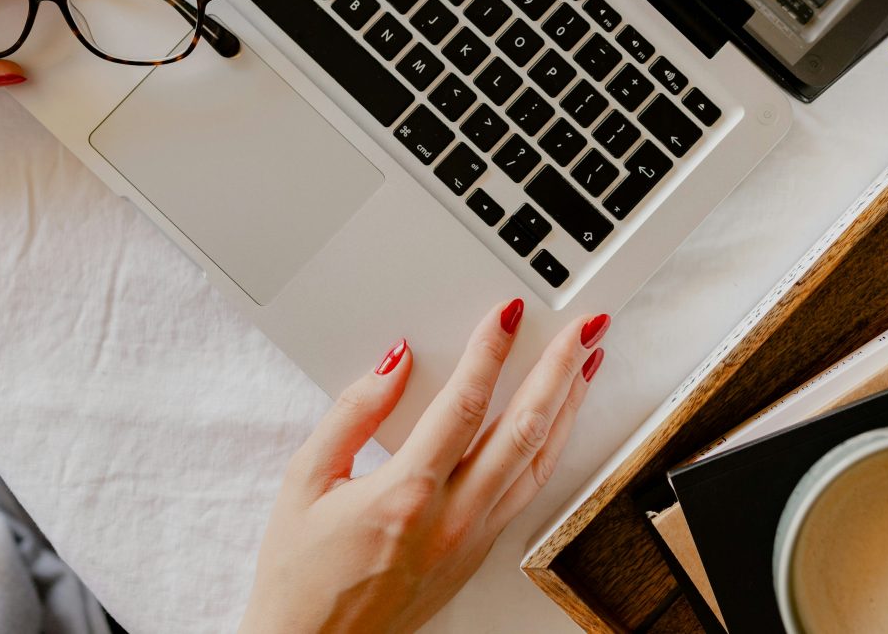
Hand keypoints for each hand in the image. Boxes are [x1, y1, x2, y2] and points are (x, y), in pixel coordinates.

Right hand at [240, 300, 608, 633]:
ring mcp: (474, 539)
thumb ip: (352, 413)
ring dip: (569, 405)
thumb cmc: (301, 575)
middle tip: (585, 328)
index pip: (464, 405)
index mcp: (405, 496)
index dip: (492, 350)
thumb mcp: (304, 482)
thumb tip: (395, 362)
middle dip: (559, 369)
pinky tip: (558, 418)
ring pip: (540, 461)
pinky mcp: (480, 552)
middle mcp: (451, 519)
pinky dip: (552, 444)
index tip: (510, 313)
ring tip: (586, 361)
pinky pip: (530, 489)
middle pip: (524, 429)